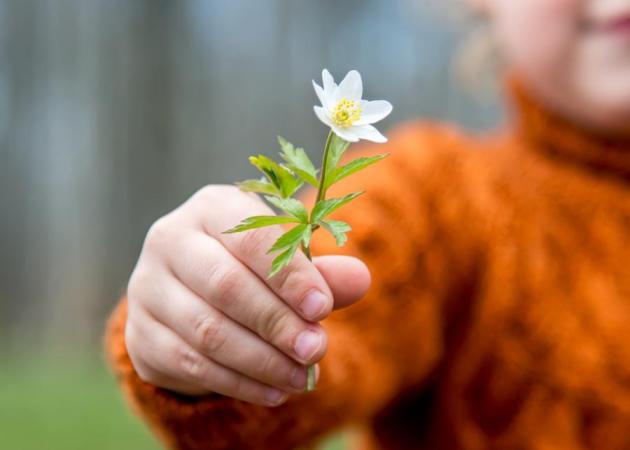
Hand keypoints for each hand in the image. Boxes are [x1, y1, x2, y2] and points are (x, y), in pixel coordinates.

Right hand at [124, 185, 370, 406]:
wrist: (192, 294)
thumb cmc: (252, 269)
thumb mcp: (287, 262)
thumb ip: (321, 273)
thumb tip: (360, 278)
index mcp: (212, 208)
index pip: (252, 237)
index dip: (289, 275)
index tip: (322, 308)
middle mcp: (170, 239)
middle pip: (226, 285)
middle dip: (277, 323)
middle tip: (316, 349)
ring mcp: (147, 287)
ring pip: (207, 330)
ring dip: (262, 360)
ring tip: (302, 377)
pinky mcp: (141, 333)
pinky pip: (191, 363)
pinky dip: (238, 382)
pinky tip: (274, 391)